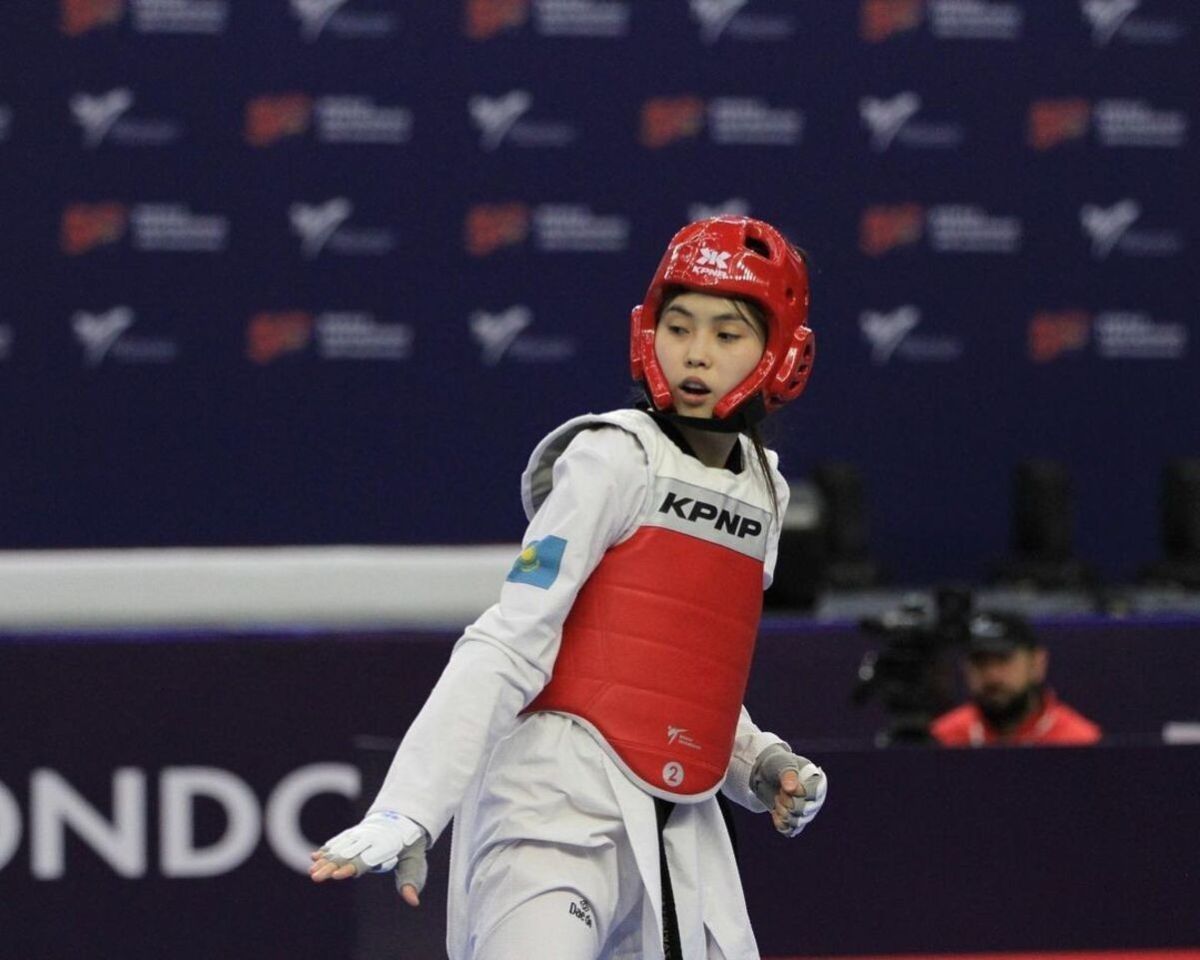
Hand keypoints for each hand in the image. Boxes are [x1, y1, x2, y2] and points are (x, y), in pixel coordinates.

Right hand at [309, 810, 428, 906]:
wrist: (402, 818)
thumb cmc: (409, 845)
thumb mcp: (415, 861)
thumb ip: (411, 880)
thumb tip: (414, 902)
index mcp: (383, 848)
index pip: (364, 860)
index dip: (351, 867)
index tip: (337, 875)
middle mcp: (368, 841)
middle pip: (347, 856)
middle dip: (330, 866)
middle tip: (315, 876)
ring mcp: (359, 836)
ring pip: (339, 849)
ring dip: (325, 859)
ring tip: (312, 870)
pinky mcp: (353, 835)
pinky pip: (338, 842)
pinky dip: (326, 849)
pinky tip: (314, 856)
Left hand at [749, 743, 826, 837]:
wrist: (766, 774)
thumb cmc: (778, 764)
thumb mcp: (782, 763)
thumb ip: (788, 774)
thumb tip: (792, 788)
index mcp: (818, 782)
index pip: (813, 795)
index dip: (797, 793)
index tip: (786, 786)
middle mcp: (816, 800)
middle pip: (804, 811)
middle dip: (787, 802)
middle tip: (780, 791)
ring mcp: (807, 813)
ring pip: (796, 822)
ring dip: (782, 811)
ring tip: (778, 799)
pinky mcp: (796, 821)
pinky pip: (789, 830)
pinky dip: (779, 822)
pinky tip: (775, 811)